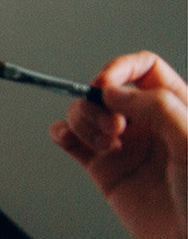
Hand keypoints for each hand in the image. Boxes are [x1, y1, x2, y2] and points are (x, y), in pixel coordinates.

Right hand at [50, 52, 186, 238]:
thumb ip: (158, 108)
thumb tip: (114, 90)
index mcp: (178, 109)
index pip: (145, 69)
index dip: (121, 69)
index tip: (106, 86)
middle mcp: (149, 123)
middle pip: (107, 89)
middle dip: (98, 102)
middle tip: (111, 128)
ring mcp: (126, 145)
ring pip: (86, 112)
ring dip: (82, 120)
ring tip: (104, 144)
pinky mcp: (105, 169)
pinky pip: (72, 142)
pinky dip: (62, 134)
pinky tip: (68, 139)